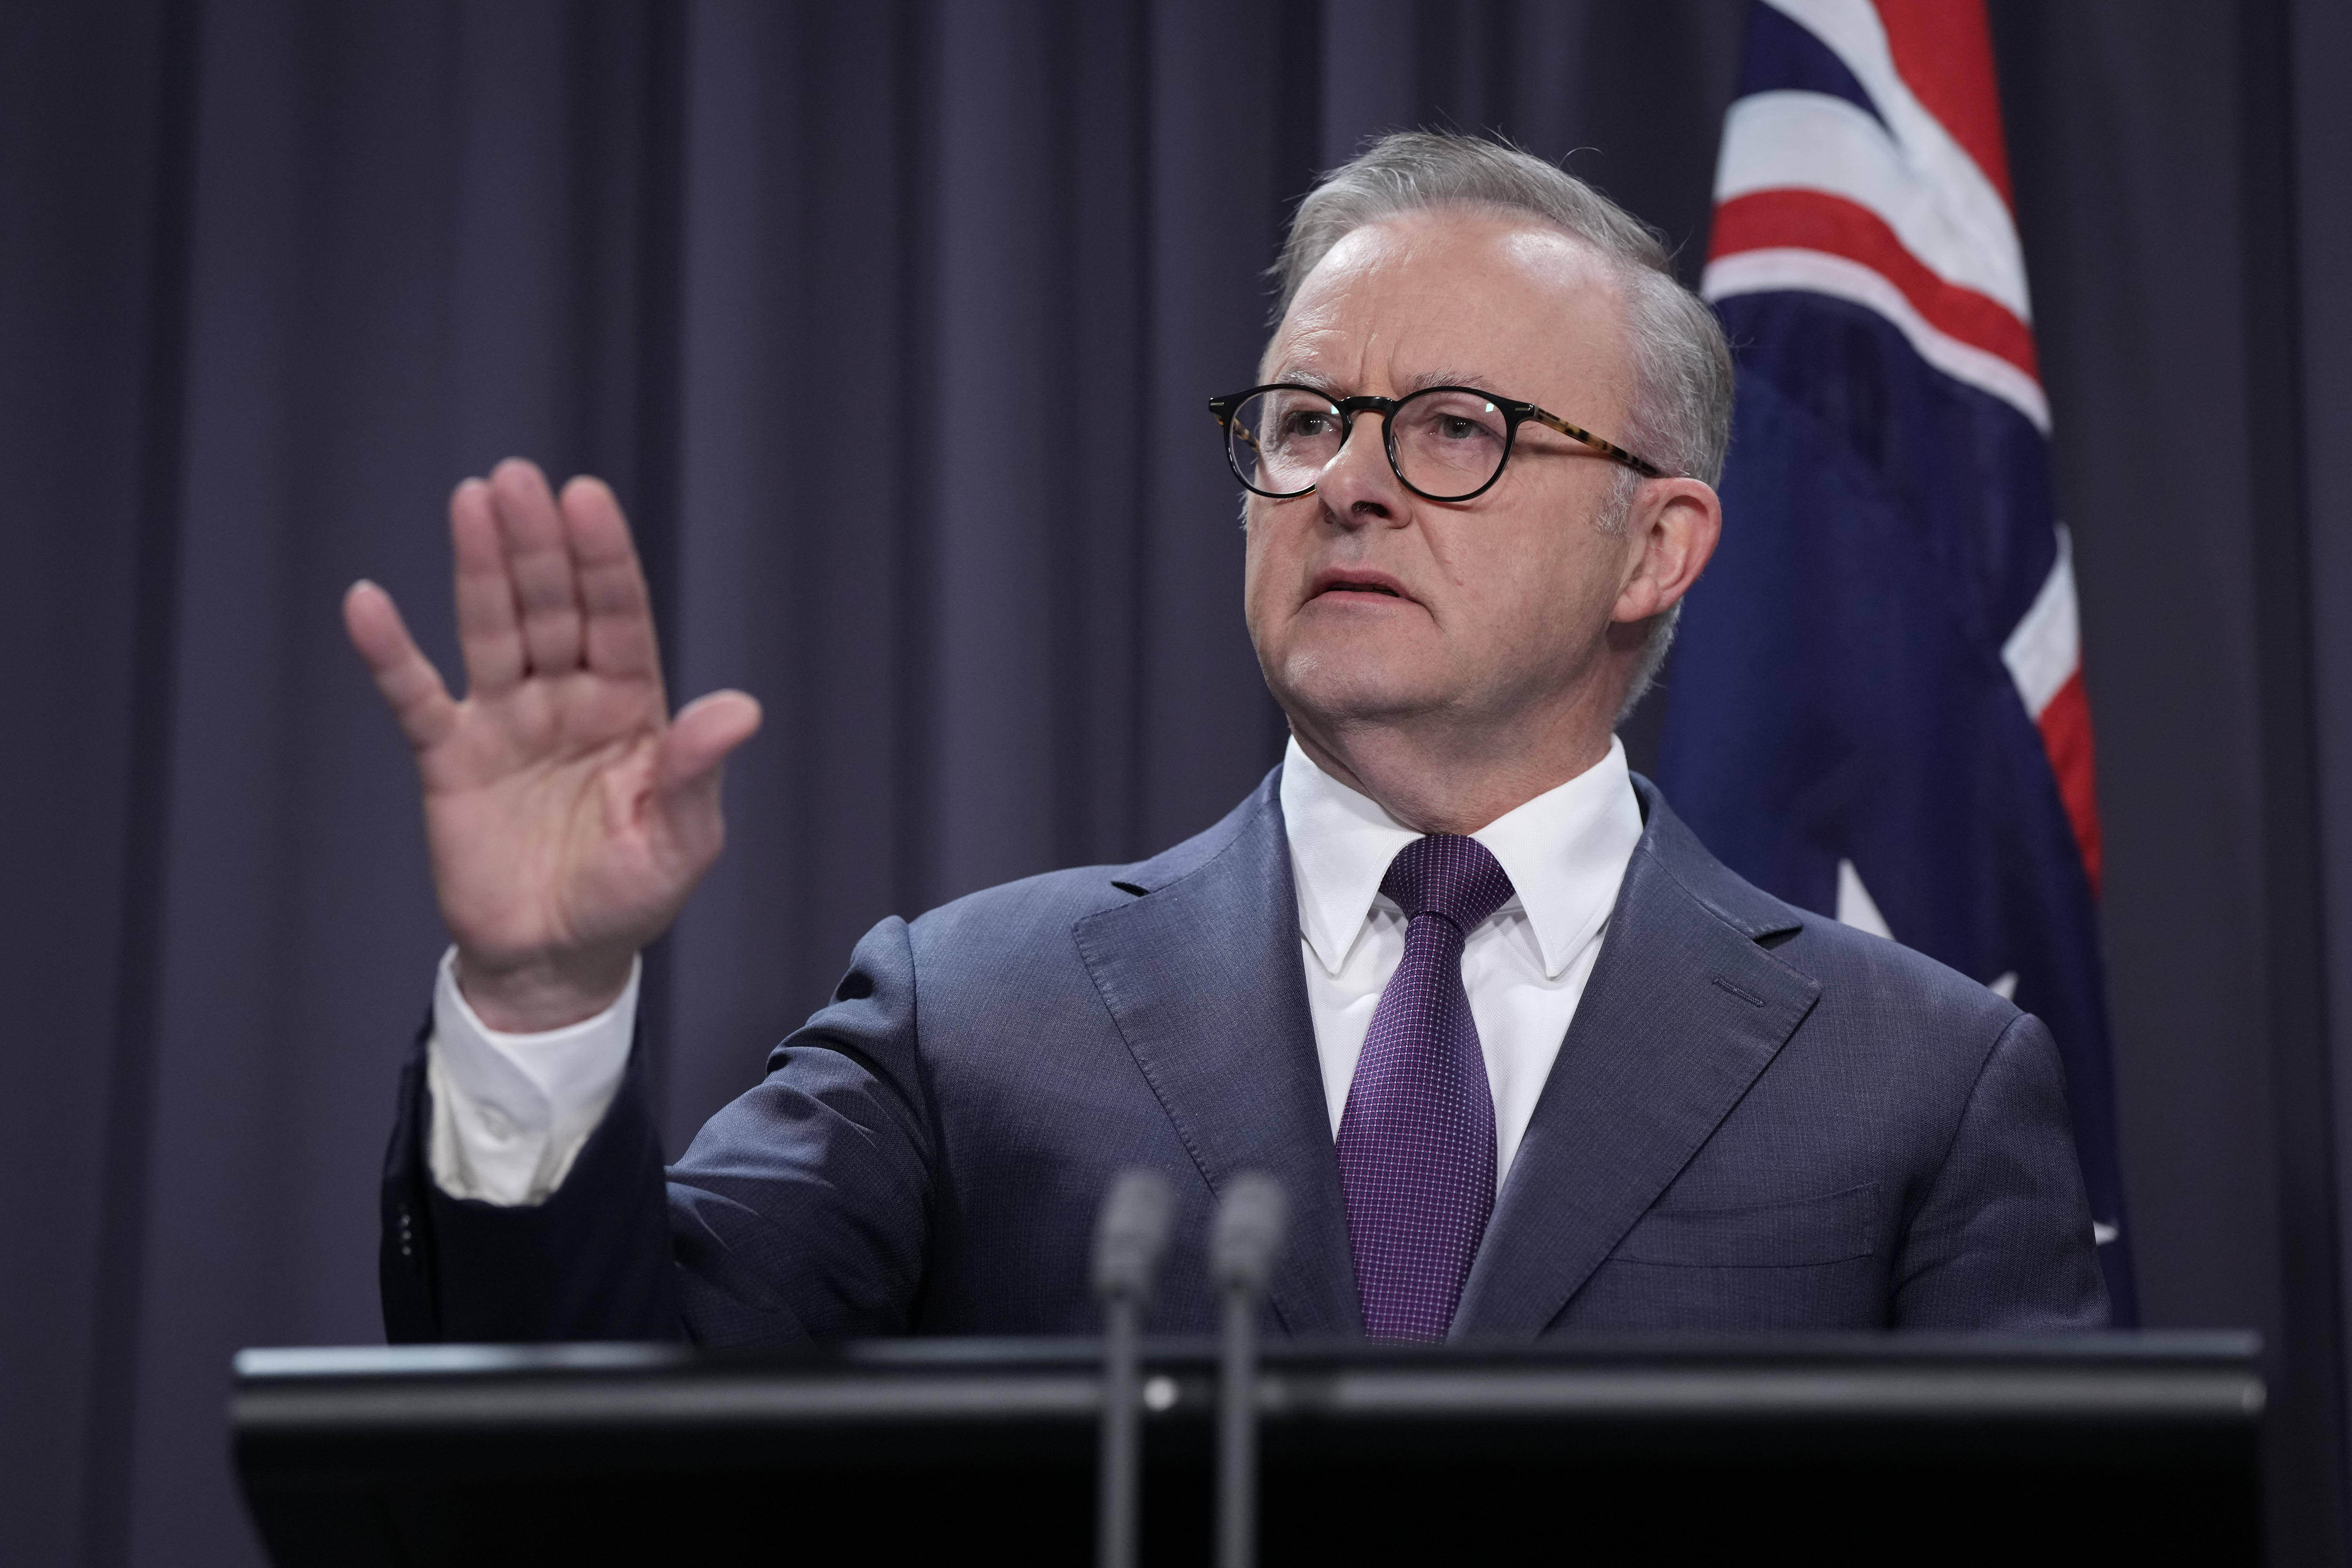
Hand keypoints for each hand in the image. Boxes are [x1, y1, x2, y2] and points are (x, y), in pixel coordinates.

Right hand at [344, 459, 760, 1030]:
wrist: (558, 960)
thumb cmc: (631, 897)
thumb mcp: (680, 844)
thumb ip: (698, 774)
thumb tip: (739, 709)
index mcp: (633, 709)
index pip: (619, 618)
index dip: (603, 562)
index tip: (586, 499)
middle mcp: (568, 699)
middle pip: (552, 607)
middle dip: (538, 545)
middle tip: (518, 477)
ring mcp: (507, 722)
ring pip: (492, 630)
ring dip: (480, 568)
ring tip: (472, 500)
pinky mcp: (451, 758)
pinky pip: (416, 697)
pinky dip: (390, 653)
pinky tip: (367, 603)